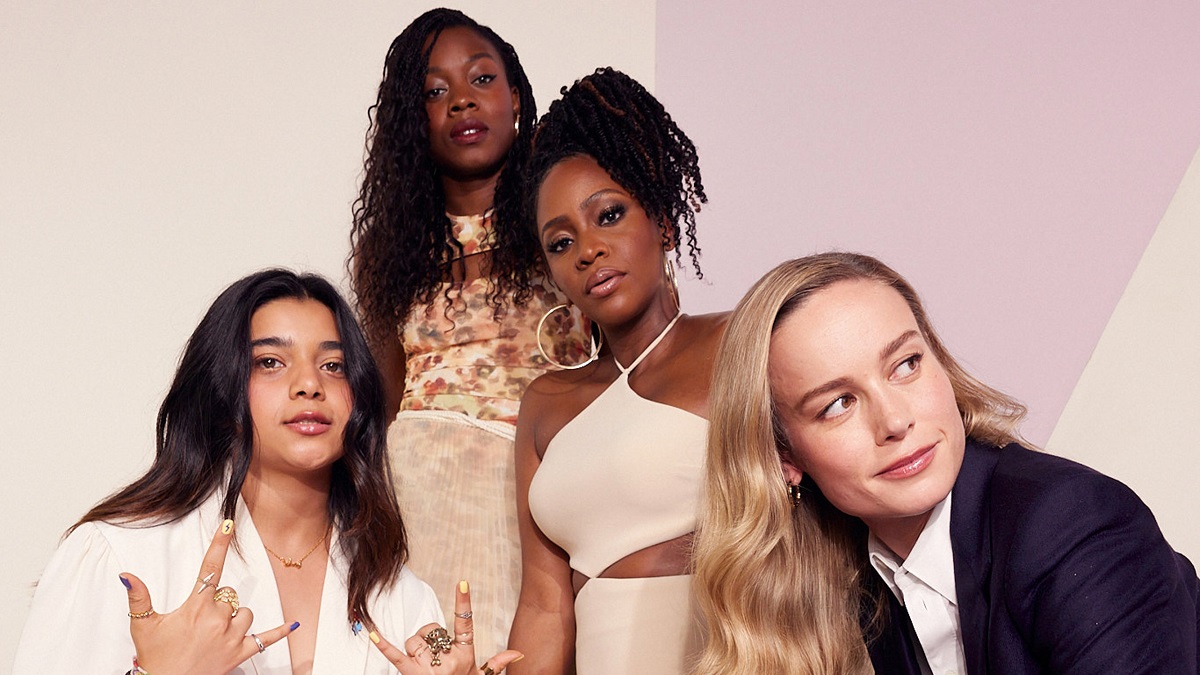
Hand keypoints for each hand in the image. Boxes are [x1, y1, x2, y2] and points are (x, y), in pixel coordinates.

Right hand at [120, 519, 296, 674]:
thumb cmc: (155, 656)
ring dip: (235, 617)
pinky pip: (267, 639)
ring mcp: (231, 636)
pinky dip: (280, 632)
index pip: (210, 567)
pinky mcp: (241, 652)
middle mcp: (217, 618)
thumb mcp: (143, 625)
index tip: (229, 524)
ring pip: (245, 612)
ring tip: (214, 632)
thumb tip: (126, 575)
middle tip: (198, 620)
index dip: (219, 544)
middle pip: (228, 595)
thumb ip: (139, 597)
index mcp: (195, 607)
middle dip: (217, 602)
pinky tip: (294, 624)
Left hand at [371, 580, 523, 674]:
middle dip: (429, 638)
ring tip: (423, 662)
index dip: (464, 602)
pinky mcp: (410, 673)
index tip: (462, 582)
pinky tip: (369, 631)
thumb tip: (518, 653)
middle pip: (432, 632)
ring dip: (414, 647)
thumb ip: (496, 664)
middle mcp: (448, 659)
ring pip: (415, 641)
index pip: (466, 624)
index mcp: (465, 655)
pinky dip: (381, 643)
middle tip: (434, 654)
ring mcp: (428, 666)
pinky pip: (395, 655)